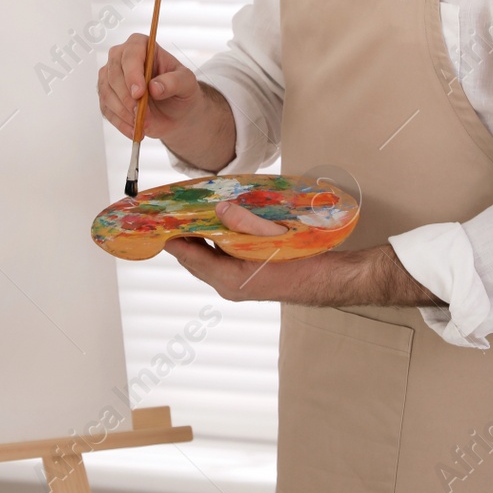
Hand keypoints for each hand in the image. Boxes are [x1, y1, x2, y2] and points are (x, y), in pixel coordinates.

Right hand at [98, 33, 205, 140]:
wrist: (177, 111)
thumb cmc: (181, 90)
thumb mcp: (187, 84)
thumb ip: (174, 82)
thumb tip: (155, 87)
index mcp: (142, 45)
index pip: (131, 54)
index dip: (132, 74)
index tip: (139, 93)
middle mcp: (122, 57)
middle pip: (114, 73)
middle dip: (127, 97)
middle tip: (141, 114)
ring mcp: (111, 76)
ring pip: (106, 92)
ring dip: (123, 112)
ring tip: (142, 123)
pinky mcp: (107, 96)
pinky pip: (106, 109)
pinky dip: (120, 123)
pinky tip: (135, 129)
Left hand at [166, 202, 441, 307]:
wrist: (337, 279)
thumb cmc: (305, 263)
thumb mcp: (269, 240)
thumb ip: (239, 226)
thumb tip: (215, 211)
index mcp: (229, 280)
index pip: (187, 255)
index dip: (170, 234)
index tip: (155, 216)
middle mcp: (229, 285)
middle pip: (194, 256)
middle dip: (182, 232)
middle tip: (170, 208)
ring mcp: (240, 282)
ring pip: (208, 256)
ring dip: (198, 234)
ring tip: (189, 209)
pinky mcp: (251, 274)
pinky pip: (224, 255)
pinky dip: (216, 238)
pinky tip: (218, 219)